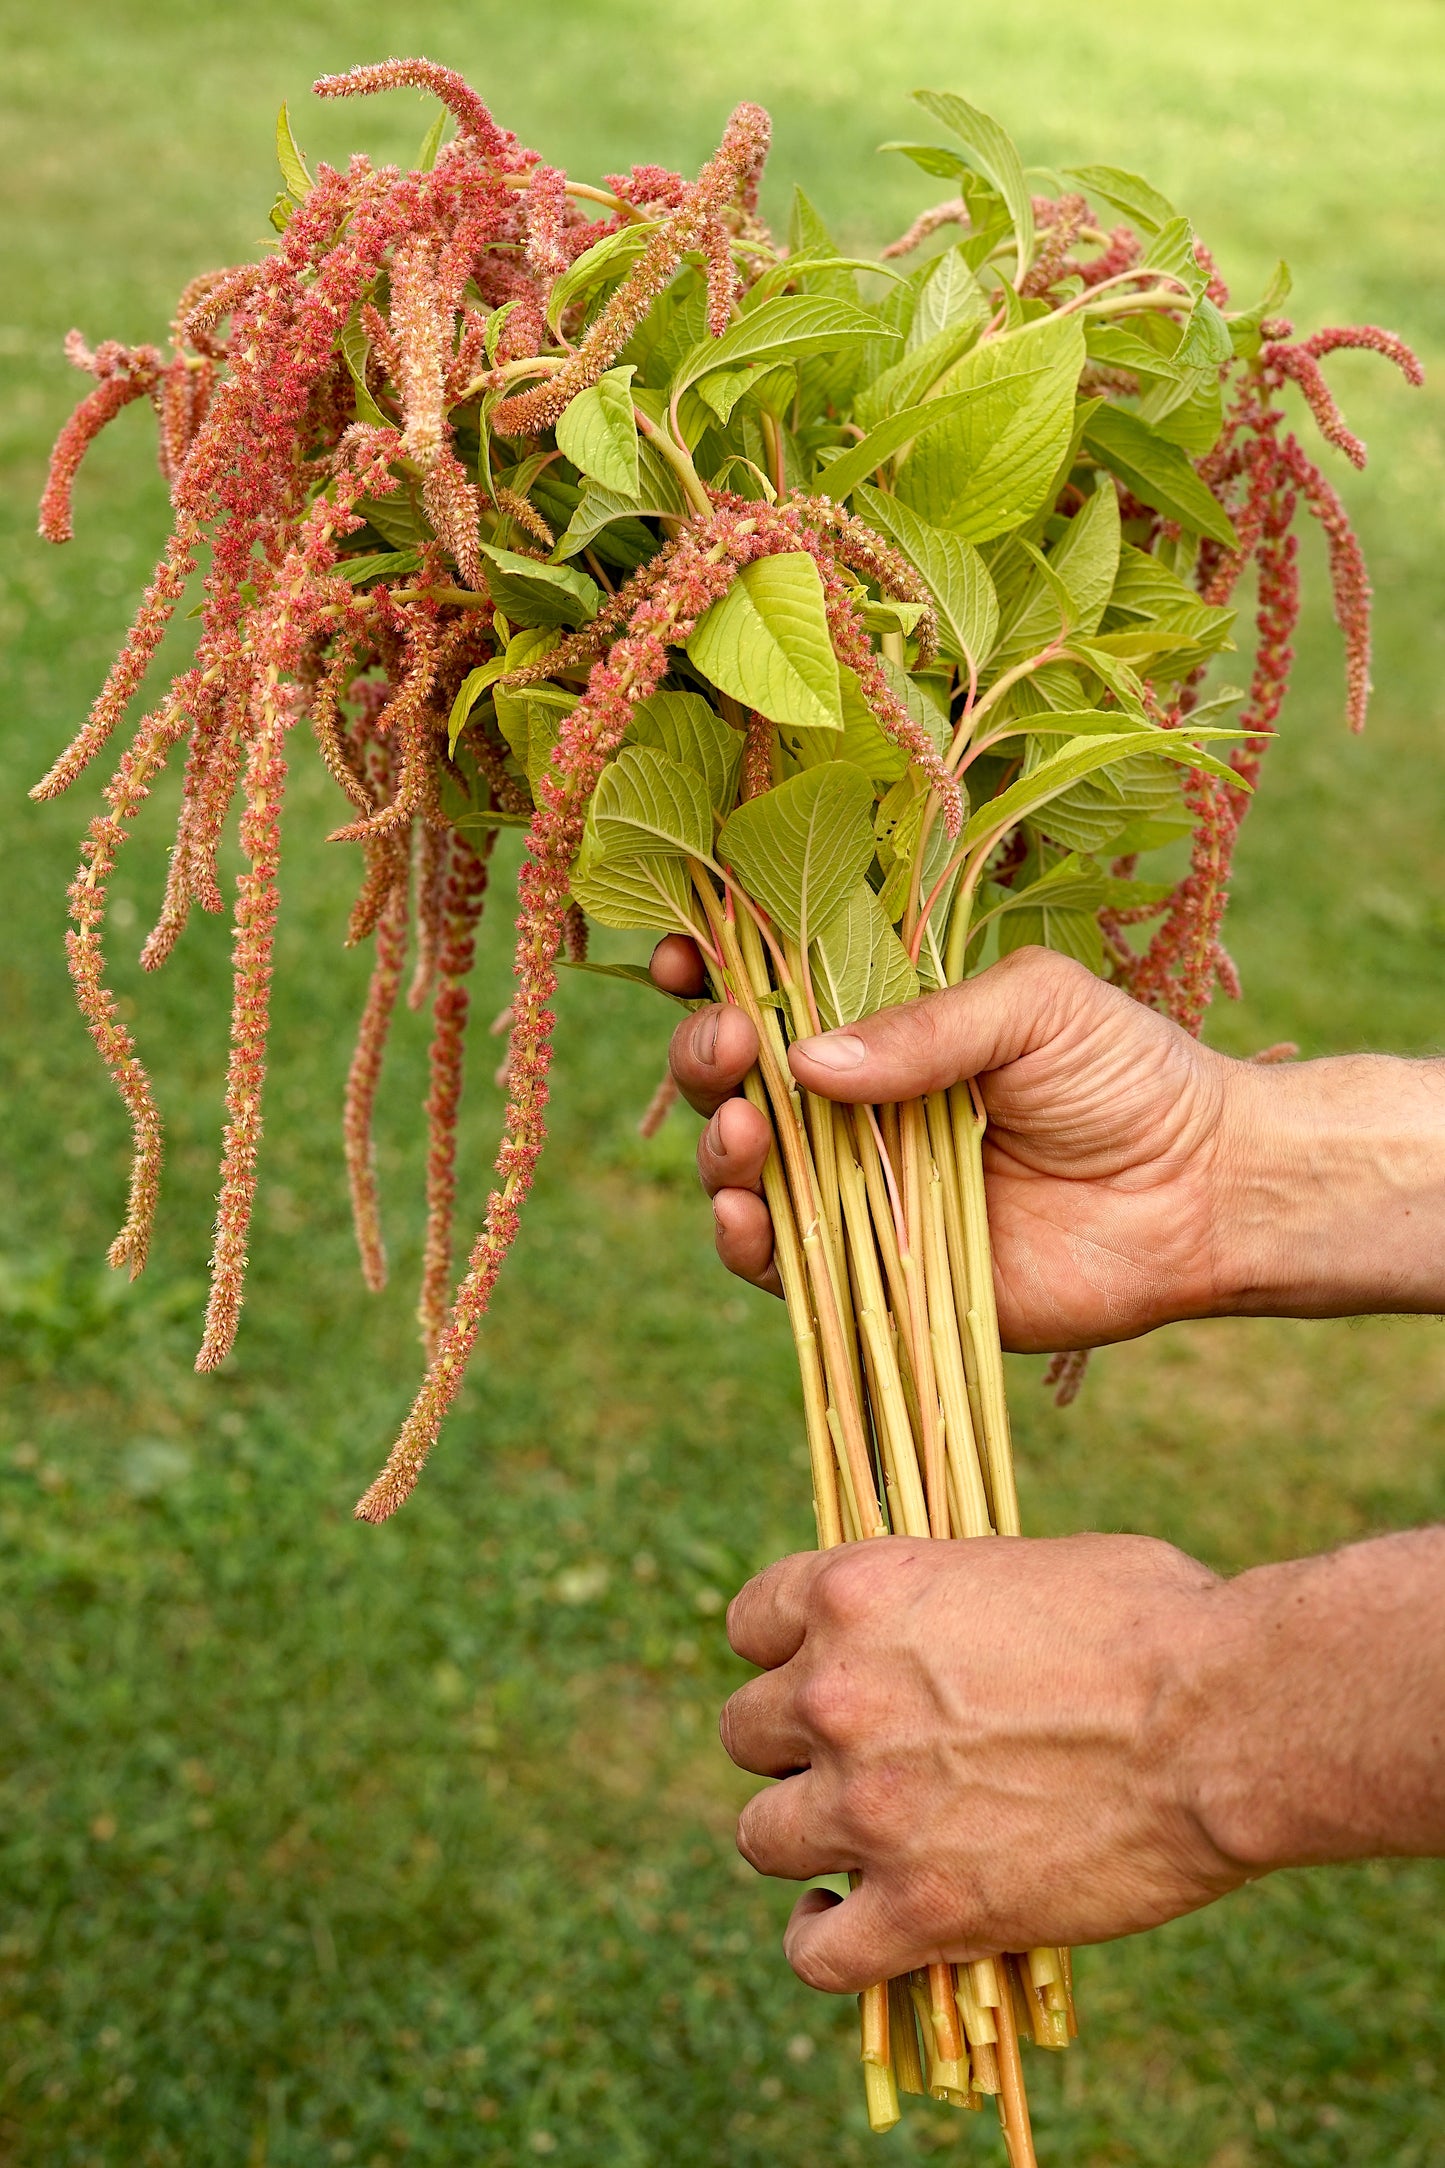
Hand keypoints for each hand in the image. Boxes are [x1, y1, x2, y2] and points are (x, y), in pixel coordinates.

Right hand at [650, 939, 1237, 1351]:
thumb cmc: (1129, 1075)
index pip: (771, 990)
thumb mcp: (1031, 1009)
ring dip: (721, 1148)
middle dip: (707, 1056)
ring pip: (745, 1171)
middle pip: (737, 1079)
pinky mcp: (877, 1276)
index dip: (712, 972)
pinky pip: (787, 1266)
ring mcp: (859, 1191)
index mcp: (886, 1026)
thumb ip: (923, 1029)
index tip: (684, 956)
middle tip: (731, 1043)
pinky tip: (745, 1214)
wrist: (1203, 1193)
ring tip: (745, 1130)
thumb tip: (802, 1059)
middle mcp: (856, 1106)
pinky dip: (748, 1242)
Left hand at [719, 1533, 1241, 1992]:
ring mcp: (869, 1808)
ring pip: (762, 1838)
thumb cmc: (1152, 1619)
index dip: (784, 1652)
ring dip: (803, 1838)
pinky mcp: (920, 1908)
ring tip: (853, 1843)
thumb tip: (939, 1630)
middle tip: (856, 1760)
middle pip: (746, 1733)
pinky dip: (820, 1941)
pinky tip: (846, 1922)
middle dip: (794, 1746)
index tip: (820, 1672)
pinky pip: (815, 1954)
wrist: (1222, 1720)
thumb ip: (945, 1603)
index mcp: (858, 1593)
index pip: (750, 1624)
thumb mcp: (1019, 1567)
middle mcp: (838, 1696)